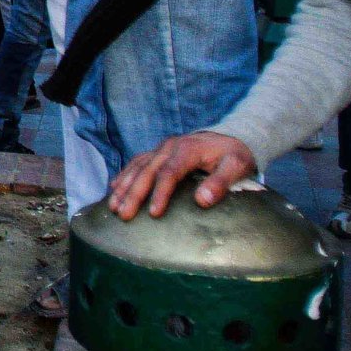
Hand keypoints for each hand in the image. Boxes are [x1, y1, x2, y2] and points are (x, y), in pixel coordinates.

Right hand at [108, 132, 257, 219]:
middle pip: (147, 171)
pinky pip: (136, 162)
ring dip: (124, 186)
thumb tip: (202, 201)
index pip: (169, 172)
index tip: (154, 213)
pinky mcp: (158, 152)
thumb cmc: (234, 155)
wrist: (230, 136)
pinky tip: (115, 188)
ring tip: (113, 205)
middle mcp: (169, 147)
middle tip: (123, 214)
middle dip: (133, 193)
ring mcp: (161, 148)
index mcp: (187, 149)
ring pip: (137, 166)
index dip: (160, 193)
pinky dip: (124, 175)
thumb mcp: (237, 166)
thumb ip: (221, 182)